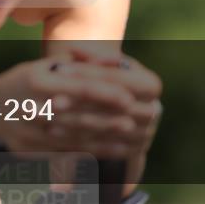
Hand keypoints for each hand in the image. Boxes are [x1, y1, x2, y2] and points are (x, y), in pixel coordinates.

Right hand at [0, 58, 137, 157]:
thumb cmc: (25, 81)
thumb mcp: (46, 66)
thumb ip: (80, 64)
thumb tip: (114, 60)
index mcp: (38, 82)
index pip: (77, 88)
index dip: (104, 93)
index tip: (127, 96)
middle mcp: (34, 107)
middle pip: (78, 115)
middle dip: (107, 118)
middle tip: (133, 119)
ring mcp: (32, 131)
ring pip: (74, 136)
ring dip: (103, 136)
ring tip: (126, 133)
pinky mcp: (33, 149)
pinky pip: (66, 151)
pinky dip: (90, 150)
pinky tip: (109, 148)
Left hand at [47, 46, 162, 156]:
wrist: (117, 109)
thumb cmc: (104, 76)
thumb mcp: (102, 62)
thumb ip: (91, 55)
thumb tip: (76, 51)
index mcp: (152, 85)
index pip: (120, 77)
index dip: (90, 73)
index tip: (60, 70)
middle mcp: (153, 111)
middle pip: (114, 105)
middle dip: (81, 101)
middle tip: (52, 99)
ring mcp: (144, 135)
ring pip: (106, 128)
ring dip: (76, 121)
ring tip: (51, 114)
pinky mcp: (131, 153)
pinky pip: (102, 148)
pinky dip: (77, 139)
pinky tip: (54, 132)